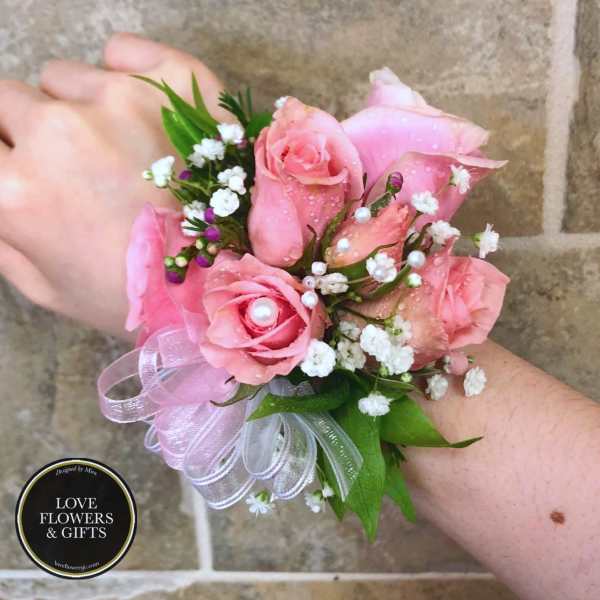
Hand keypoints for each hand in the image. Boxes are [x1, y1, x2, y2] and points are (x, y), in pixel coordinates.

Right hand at [0, 33, 226, 337]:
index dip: (8, 161)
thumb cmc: (137, 297)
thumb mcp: (47, 288)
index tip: (30, 173)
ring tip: (123, 153)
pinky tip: (143, 114)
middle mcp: (59, 131)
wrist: (229, 285)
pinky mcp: (176, 81)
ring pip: (66, 79)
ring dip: (80, 109)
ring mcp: (121, 99)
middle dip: (31, 133)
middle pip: (11, 100)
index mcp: (17, 189)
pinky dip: (124, 73)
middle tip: (77, 170)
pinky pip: (121, 50)